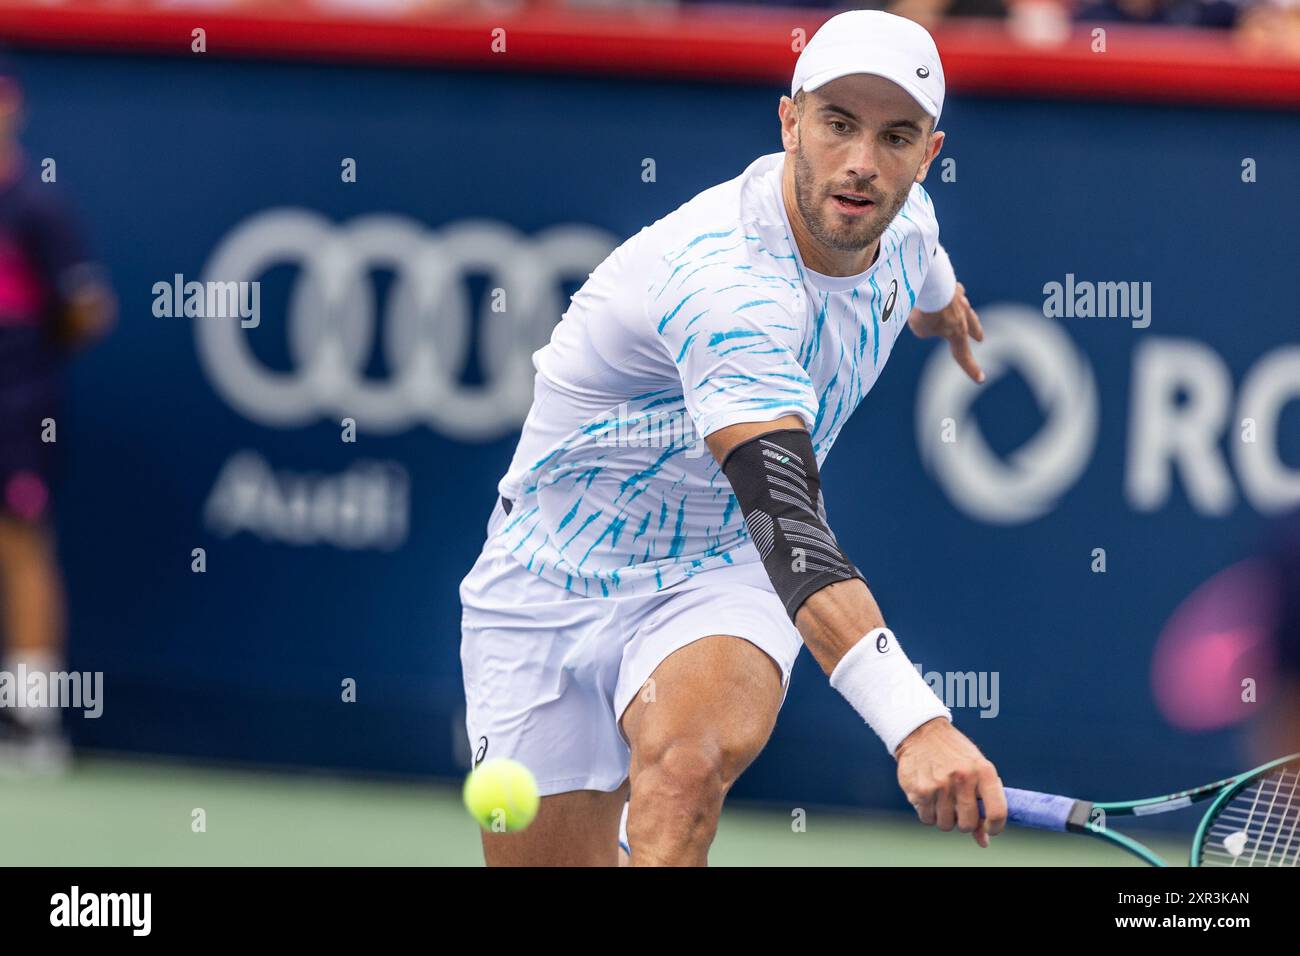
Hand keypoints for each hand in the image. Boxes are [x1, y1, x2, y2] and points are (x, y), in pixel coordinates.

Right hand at [894, 717, 1006, 847]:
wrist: (922, 732)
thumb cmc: (955, 754)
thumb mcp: (975, 769)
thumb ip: (983, 802)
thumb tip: (983, 841)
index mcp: (983, 771)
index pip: (997, 812)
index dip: (995, 827)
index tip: (989, 828)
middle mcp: (962, 778)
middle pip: (967, 824)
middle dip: (964, 822)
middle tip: (959, 808)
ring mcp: (939, 785)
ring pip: (945, 824)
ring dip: (944, 817)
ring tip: (942, 799)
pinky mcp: (919, 790)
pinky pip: (927, 818)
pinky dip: (928, 812)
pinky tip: (929, 795)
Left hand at [907, 281, 984, 383]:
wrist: (929, 282)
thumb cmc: (925, 311)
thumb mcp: (920, 328)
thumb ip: (926, 328)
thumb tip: (927, 317)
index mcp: (957, 331)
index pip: (963, 355)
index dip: (971, 368)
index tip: (981, 379)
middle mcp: (962, 313)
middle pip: (971, 325)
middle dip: (976, 332)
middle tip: (980, 338)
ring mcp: (957, 296)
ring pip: (964, 305)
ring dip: (964, 309)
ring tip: (965, 307)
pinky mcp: (948, 281)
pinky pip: (949, 288)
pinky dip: (946, 291)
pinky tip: (941, 286)